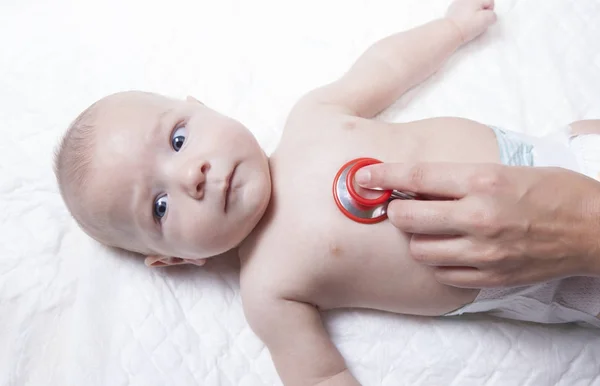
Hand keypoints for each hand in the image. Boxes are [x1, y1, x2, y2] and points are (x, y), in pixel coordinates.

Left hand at [356, 162, 599, 287]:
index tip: (363, 176)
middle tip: (401, 205)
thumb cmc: (552, 192)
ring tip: (428, 228)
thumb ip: (459, 178)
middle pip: (408, 217)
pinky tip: (448, 248)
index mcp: (483, 181)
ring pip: (420, 250)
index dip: (383, 175)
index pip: (417, 177)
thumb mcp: (504, 169)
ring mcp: (483, 252)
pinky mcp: (490, 277)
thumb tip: (417, 183)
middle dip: (396, 210)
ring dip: (416, 237)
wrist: (593, 229)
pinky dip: (437, 260)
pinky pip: (442, 273)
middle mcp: (479, 217)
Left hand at [446, 0, 496, 42]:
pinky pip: (463, 12)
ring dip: (472, 15)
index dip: (489, 12)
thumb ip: (493, 15)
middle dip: (481, 13)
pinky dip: (464, 17)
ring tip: (468, 24)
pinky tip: (462, 23)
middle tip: (476, 22)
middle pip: (480, 5)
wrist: (450, 31)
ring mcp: (458, 3)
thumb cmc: (467, 25)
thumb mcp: (487, 20)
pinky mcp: (452, 10)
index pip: (490, 2)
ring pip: (472, 8)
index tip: (483, 19)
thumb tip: (490, 17)